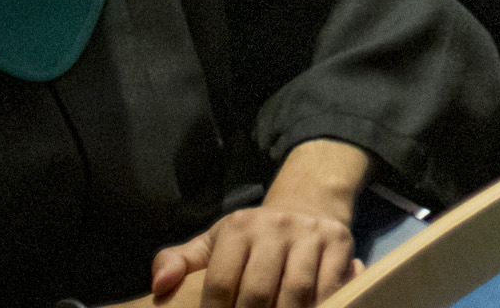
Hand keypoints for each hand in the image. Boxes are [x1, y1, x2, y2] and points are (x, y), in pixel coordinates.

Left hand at [151, 208, 350, 307]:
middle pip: (258, 290)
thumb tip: (159, 286)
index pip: (221, 280)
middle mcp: (276, 225)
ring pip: (297, 290)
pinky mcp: (340, 241)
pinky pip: (329, 286)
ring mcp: (310, 232)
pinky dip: (319, 307)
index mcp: (239, 227)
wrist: (307, 203)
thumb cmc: (251, 237)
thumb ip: (178, 262)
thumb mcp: (213, 242)